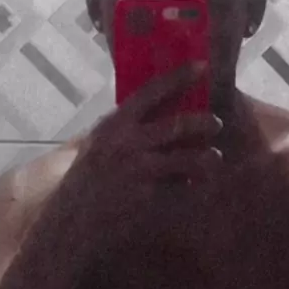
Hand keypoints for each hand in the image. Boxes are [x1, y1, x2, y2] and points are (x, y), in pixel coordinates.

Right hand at [63, 62, 221, 240]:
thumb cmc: (83, 183)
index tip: (203, 67)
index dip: (179, 77)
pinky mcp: (148, 198)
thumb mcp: (95, 146)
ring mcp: (138, 171)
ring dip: (207, 158)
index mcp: (114, 125)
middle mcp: (127, 143)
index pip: (150, 92)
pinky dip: (194, 187)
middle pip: (178, 125)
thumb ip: (119, 128)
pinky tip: (199, 188)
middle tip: (216, 124)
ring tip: (215, 159)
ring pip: (188, 158)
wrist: (72, 222)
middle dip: (204, 123)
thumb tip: (145, 109)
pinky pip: (182, 188)